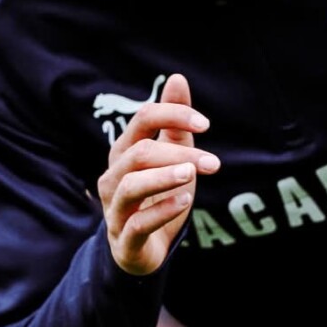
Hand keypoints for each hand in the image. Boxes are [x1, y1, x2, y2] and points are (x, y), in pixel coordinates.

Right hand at [97, 74, 218, 275]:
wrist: (143, 248)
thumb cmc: (158, 194)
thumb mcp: (171, 155)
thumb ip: (173, 122)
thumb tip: (178, 78)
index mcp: (124, 151)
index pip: (142, 119)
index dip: (172, 115)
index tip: (206, 124)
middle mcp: (113, 175)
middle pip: (139, 153)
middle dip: (178, 154)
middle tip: (213, 162)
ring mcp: (115, 208)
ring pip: (131, 185)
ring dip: (164, 177)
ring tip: (192, 175)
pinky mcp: (124, 238)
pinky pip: (138, 222)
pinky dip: (162, 210)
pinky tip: (185, 201)